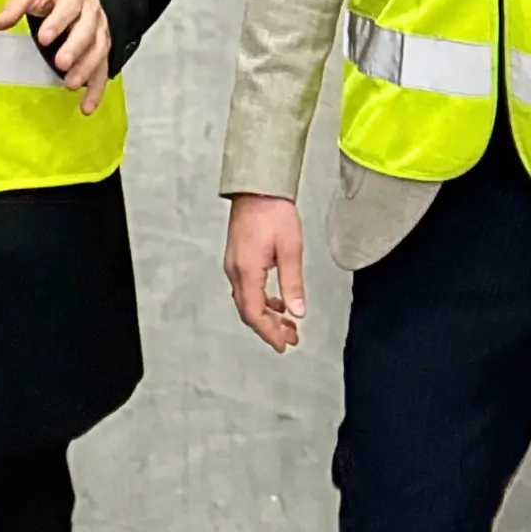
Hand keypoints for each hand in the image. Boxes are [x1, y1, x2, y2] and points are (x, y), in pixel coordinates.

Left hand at [0, 0, 110, 114]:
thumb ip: (16, 5)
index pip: (68, 7)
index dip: (58, 22)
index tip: (44, 38)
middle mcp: (90, 13)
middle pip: (87, 30)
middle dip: (75, 47)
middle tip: (61, 63)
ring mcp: (100, 32)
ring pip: (98, 50)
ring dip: (86, 69)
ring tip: (70, 85)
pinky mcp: (102, 50)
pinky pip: (102, 70)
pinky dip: (96, 90)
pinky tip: (86, 107)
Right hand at [224, 194, 305, 353]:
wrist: (257, 186)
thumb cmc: (273, 212)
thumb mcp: (290, 249)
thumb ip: (292, 284)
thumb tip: (297, 312)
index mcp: (246, 271)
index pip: (254, 314)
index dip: (269, 333)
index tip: (284, 345)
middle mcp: (235, 270)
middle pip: (248, 310)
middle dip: (269, 327)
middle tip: (291, 338)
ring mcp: (233, 263)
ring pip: (247, 300)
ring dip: (266, 314)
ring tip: (288, 322)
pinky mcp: (237, 256)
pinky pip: (246, 287)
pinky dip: (262, 299)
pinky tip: (276, 299)